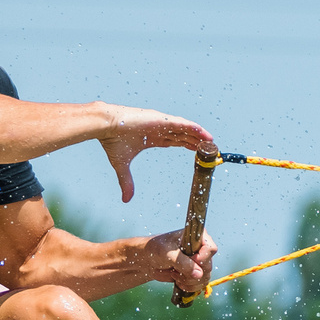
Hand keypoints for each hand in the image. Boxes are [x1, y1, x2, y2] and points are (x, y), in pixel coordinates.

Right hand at [94, 106, 215, 202]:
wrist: (107, 126)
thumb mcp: (122, 166)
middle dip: (196, 142)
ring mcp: (162, 123)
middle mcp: (159, 129)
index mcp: (152, 137)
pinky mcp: (163, 119)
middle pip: (183, 135)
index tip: (197, 152)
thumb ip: (127, 182)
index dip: (187, 145)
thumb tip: (126, 199)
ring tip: (212, 143)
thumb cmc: (112, 141)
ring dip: (199, 136)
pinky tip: (206, 134)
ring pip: (186, 129)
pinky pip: (184, 124)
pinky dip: (196, 129)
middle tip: (210, 150)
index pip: (175, 141)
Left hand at [147, 227, 218, 295]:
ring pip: (205, 278)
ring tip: (175, 275)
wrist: (148, 260)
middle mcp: (201, 250)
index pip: (210, 249)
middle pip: (208, 266)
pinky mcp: (195, 274)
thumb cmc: (157, 250)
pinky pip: (200, 285)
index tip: (190, 261)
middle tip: (175, 270)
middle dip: (191, 273)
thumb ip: (183, 263)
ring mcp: (199, 263)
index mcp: (197, 237)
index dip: (202, 258)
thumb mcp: (168, 254)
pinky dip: (189, 286)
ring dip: (189, 281)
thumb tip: (199, 274)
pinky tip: (178, 282)